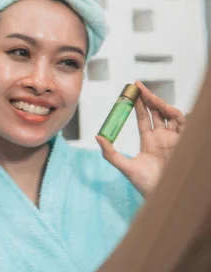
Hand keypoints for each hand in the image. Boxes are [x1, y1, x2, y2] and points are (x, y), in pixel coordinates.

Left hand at [96, 81, 186, 197]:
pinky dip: (175, 113)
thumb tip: (98, 136)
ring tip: (147, 96)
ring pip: (169, 114)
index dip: (138, 104)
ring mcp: (174, 139)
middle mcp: (163, 138)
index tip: (130, 91)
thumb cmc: (147, 186)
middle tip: (137, 86)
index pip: (143, 117)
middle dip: (147, 98)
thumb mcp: (126, 167)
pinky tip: (164, 108)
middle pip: (156, 112)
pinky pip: (182, 122)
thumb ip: (111, 153)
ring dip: (159, 103)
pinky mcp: (184, 142)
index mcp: (149, 142)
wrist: (165, 196)